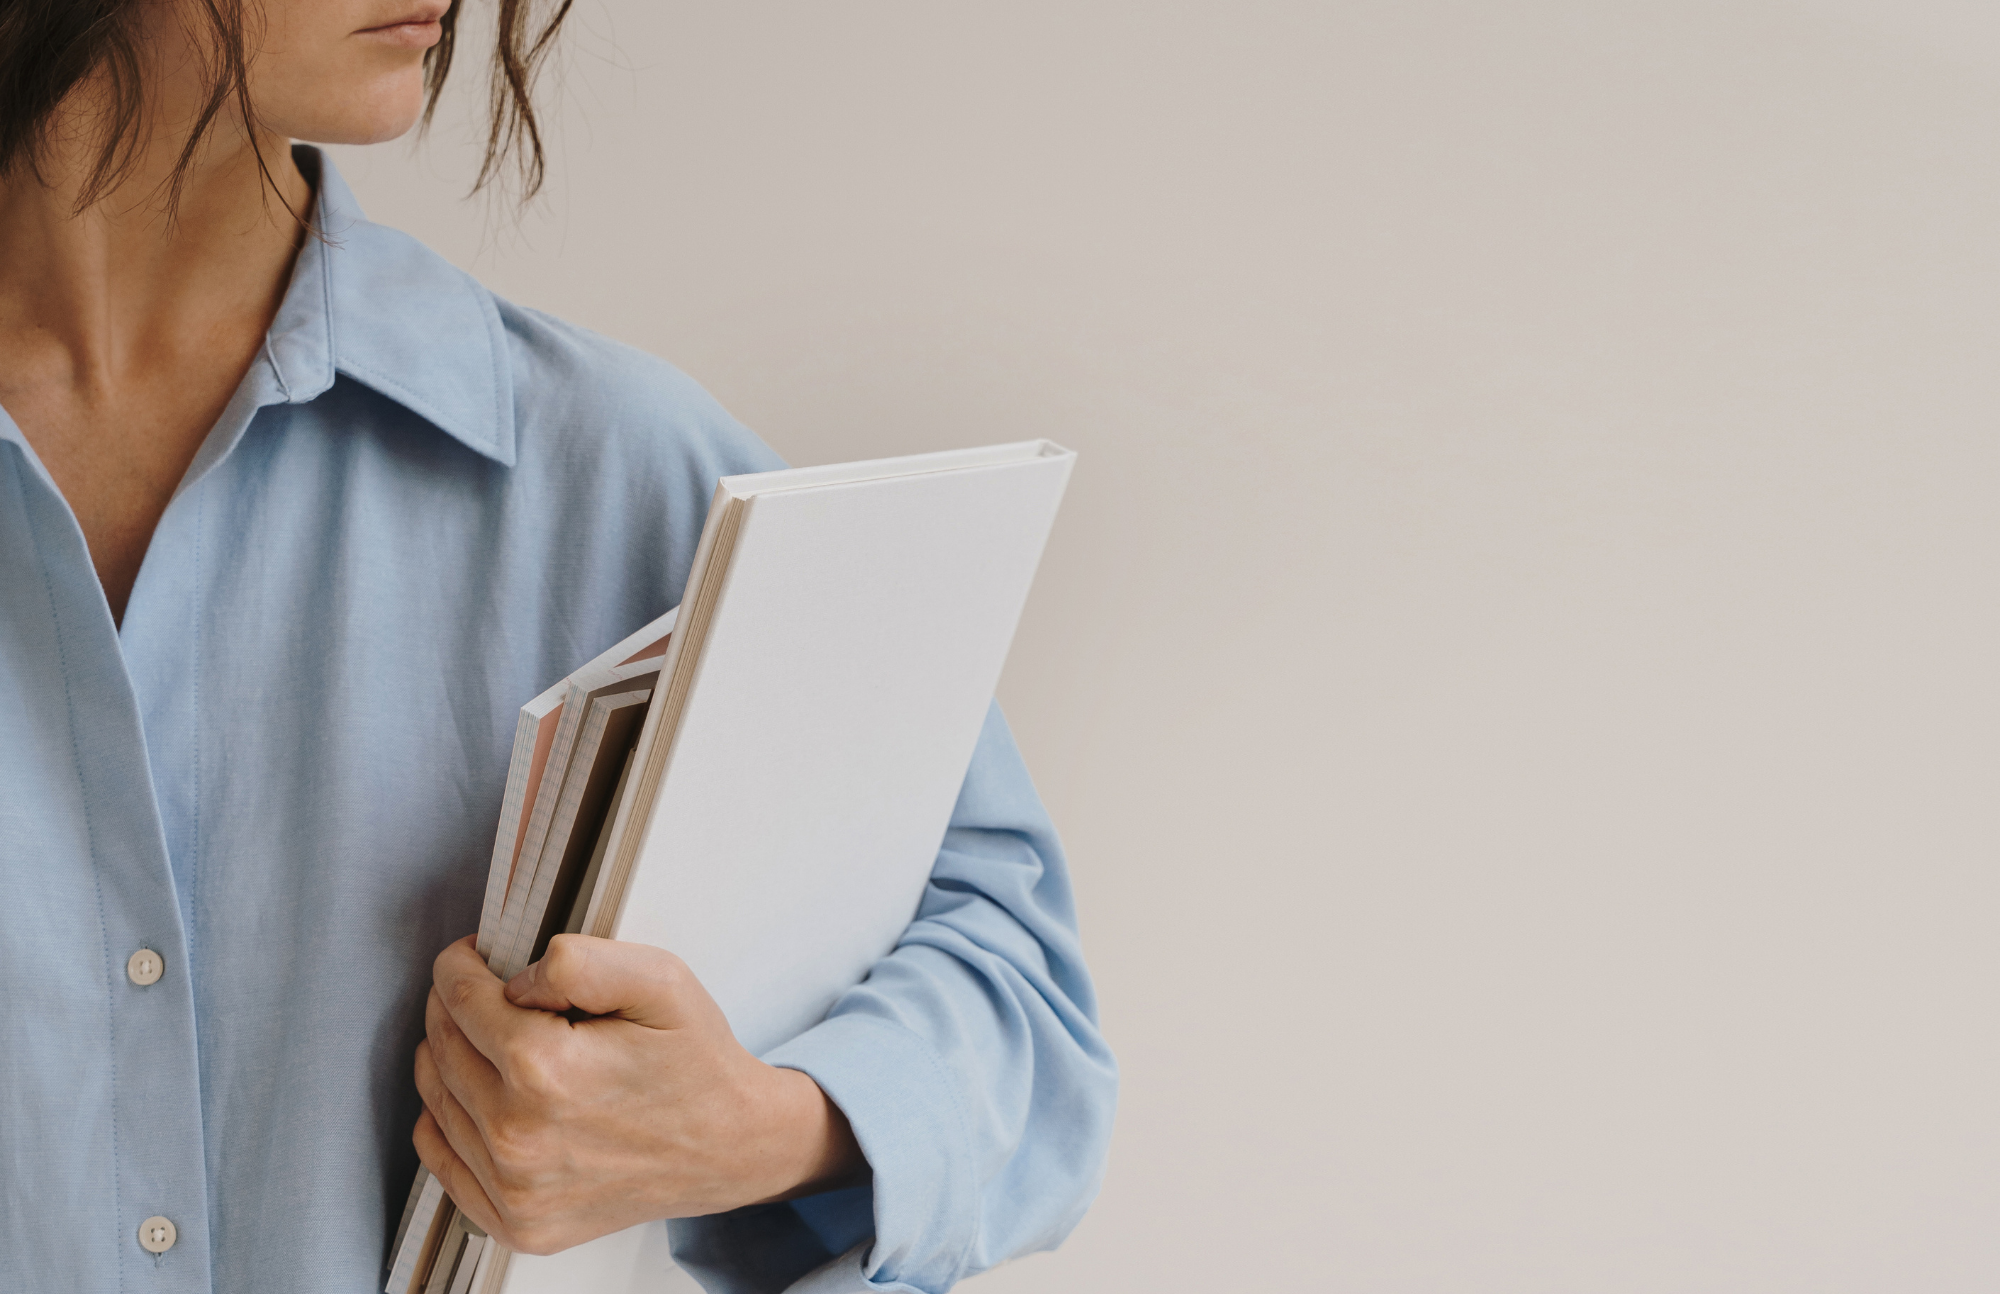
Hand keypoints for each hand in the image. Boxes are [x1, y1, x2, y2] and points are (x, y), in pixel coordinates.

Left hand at [413, 934, 865, 1255]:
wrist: (732, 1147)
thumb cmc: (695, 1063)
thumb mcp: (659, 980)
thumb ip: (579, 961)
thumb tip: (514, 977)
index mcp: (546, 1070)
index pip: (457, 996)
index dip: (460, 963)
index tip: (476, 955)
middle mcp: (519, 1137)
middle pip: (439, 1045)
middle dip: (455, 1006)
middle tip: (493, 995)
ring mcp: (515, 1189)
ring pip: (435, 1098)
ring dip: (450, 1058)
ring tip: (495, 1042)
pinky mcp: (516, 1222)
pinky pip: (442, 1158)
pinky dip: (450, 1119)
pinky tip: (487, 1096)